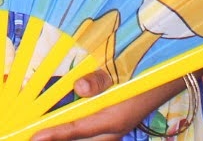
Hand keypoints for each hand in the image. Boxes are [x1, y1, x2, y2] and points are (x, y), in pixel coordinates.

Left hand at [31, 71, 184, 140]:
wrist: (168, 79)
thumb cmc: (142, 71)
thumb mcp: (121, 69)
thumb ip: (99, 80)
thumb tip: (79, 88)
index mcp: (114, 118)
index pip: (77, 129)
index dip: (54, 134)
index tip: (35, 138)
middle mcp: (114, 130)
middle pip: (80, 140)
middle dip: (59, 139)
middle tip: (36, 137)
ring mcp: (116, 131)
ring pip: (86, 139)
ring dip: (69, 136)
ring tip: (45, 134)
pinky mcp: (116, 127)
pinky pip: (93, 136)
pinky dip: (77, 134)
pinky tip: (66, 129)